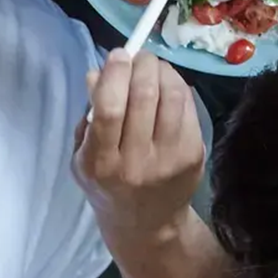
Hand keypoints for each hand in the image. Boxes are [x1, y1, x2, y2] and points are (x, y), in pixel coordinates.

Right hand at [73, 49, 204, 258]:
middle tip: (138, 55)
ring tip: (153, 67)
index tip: (117, 54)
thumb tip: (96, 73)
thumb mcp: (84, 158)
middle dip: (142, 66)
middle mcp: (136, 163)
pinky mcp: (194, 155)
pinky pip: (188, 108)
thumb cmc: (108, 184)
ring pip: (172, 97)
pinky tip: (168, 85)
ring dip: (163, 71)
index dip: (115, 76)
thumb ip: (89, 118)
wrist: (146, 223)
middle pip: (144, 97)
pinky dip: (178, 87)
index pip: (109, 111)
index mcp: (101, 164)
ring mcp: (170, 159)